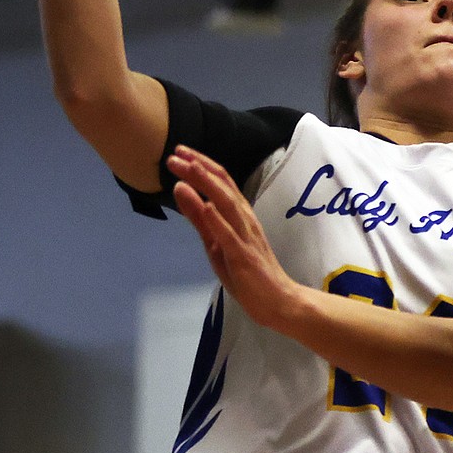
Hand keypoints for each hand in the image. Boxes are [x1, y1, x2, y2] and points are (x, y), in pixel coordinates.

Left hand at [168, 147, 298, 329]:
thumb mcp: (215, 242)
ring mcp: (245, 237)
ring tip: (189, 169)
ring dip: (208, 185)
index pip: (221, 182)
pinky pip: (230, 236)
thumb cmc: (247, 273)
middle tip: (175, 154)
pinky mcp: (244, 257)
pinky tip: (205, 207)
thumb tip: (181, 189)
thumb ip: (198, 218)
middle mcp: (244, 220)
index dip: (200, 165)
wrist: (277, 301)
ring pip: (228, 204)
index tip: (179, 152)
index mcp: (239, 215)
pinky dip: (217, 220)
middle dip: (199, 169)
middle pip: (224, 187)